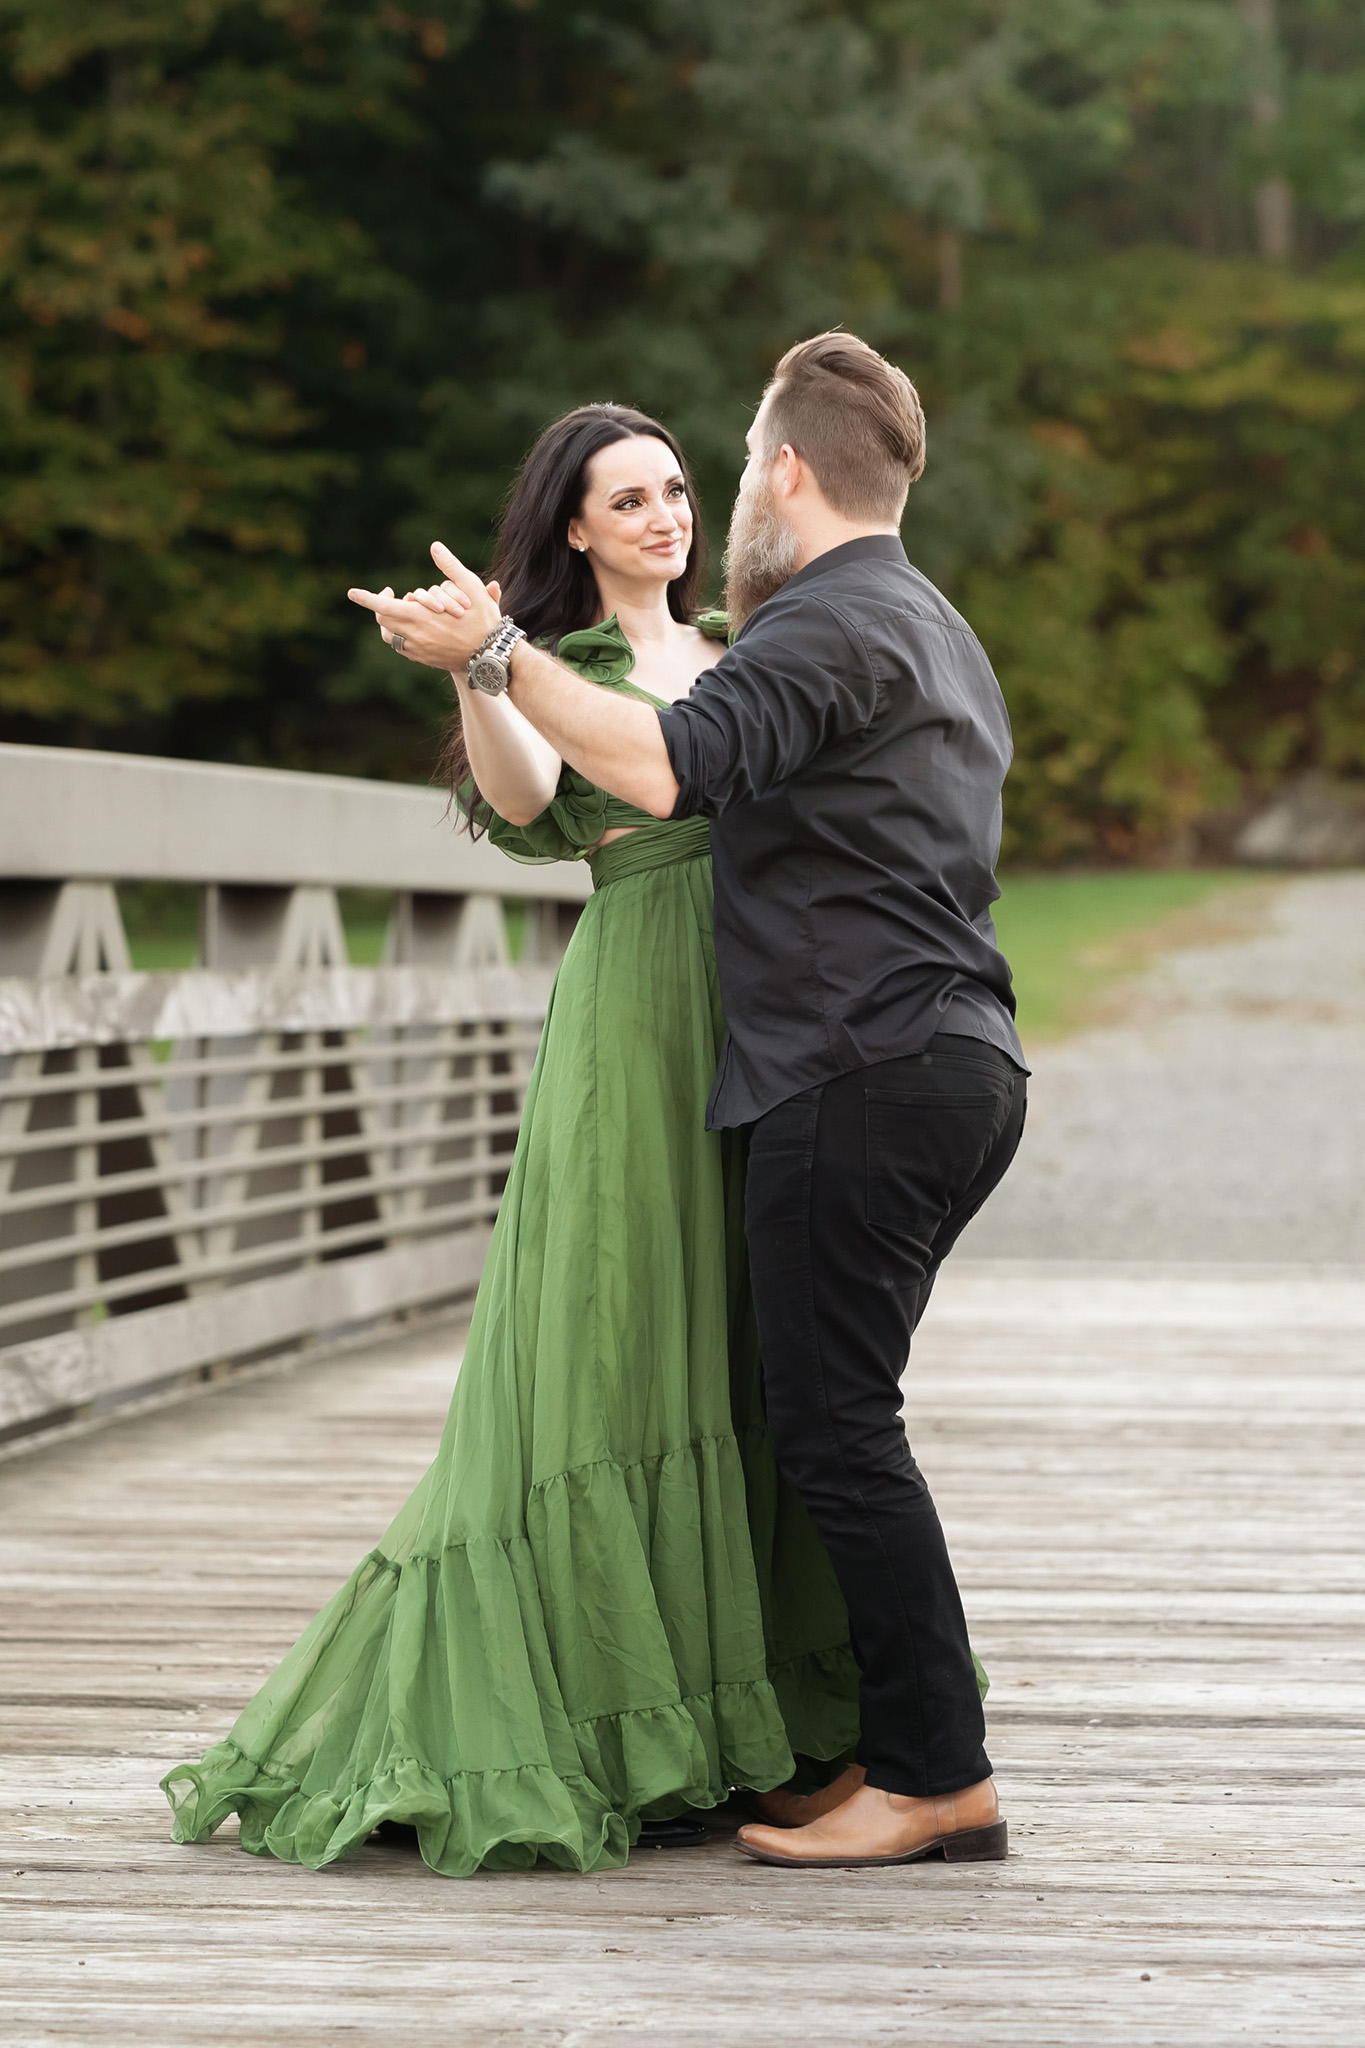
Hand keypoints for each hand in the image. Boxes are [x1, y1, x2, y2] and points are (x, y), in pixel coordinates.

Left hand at [347, 542, 501, 666]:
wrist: (491, 655)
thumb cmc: (483, 620)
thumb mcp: (470, 587)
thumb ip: (450, 566)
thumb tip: (435, 546)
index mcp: (420, 618)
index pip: (382, 608)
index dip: (366, 599)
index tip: (352, 593)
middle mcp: (414, 637)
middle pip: (384, 622)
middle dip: (382, 607)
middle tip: (391, 595)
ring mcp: (418, 651)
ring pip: (391, 636)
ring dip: (391, 623)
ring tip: (405, 611)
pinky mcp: (424, 660)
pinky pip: (404, 647)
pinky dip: (403, 635)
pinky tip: (415, 626)